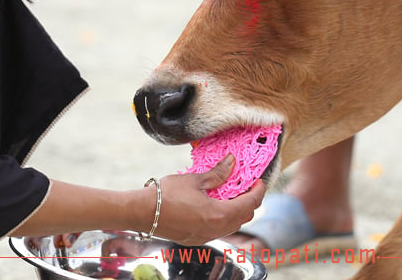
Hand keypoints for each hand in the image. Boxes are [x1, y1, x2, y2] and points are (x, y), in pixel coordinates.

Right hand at [151, 155, 266, 244]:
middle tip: (247, 186)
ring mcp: (206, 237)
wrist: (143, 212)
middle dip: (250, 202)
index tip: (259, 182)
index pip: (249, 204)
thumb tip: (232, 161)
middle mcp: (215, 230)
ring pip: (232, 226)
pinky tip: (216, 206)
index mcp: (218, 214)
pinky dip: (224, 218)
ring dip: (237, 211)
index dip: (258, 192)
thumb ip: (217, 173)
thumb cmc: (167, 194)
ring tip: (232, 195)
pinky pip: (218, 230)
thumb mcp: (195, 180)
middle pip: (244, 218)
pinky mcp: (196, 239)